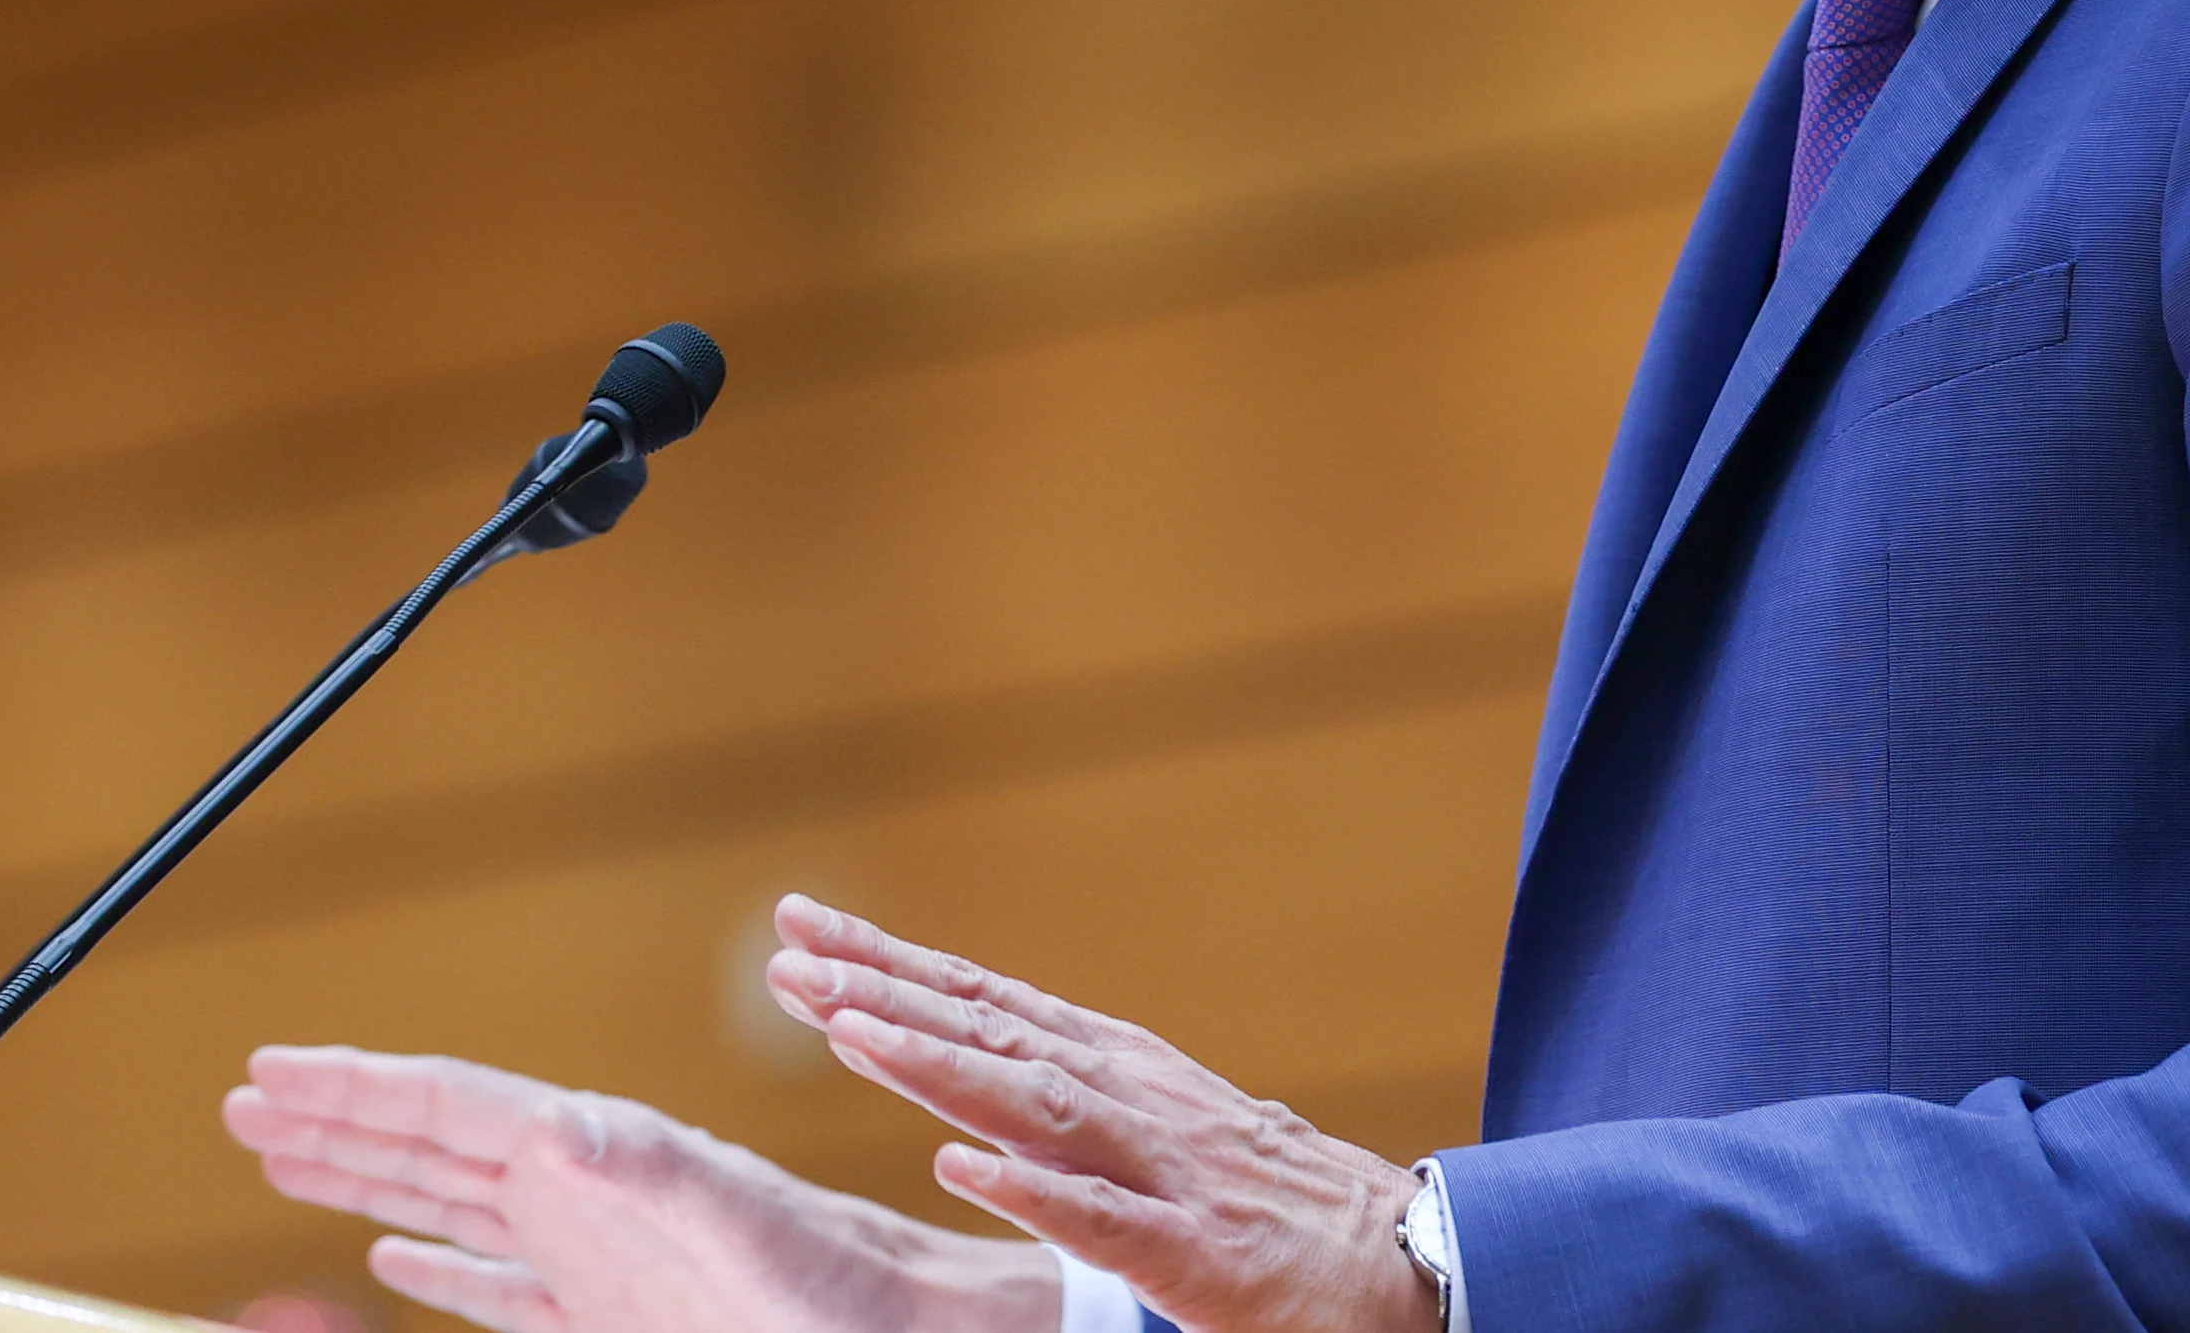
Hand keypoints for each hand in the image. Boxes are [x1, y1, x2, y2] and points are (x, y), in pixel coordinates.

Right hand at [220, 1044, 1055, 1332]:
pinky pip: (495, 1284)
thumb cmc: (828, 1282)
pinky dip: (432, 1263)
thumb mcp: (733, 1216)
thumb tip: (554, 1123)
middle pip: (429, 1142)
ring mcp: (589, 1254)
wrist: (897, 1327)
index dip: (356, 1087)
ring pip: (447, 1203)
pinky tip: (390, 1254)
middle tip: (240, 1100)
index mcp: (592, 1158)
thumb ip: (648, 1168)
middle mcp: (582, 1193)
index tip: (269, 1067)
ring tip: (285, 1155)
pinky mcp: (608, 1315)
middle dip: (335, 1120)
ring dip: (365, 1178)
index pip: (448, 1106)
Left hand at [763, 897, 1436, 1332]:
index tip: (801, 929)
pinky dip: (1032, 1190)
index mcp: (1118, 1070)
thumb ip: (1066, 1105)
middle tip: (786, 955)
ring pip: (1033, 1104)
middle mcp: (1134, 1098)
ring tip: (841, 1030)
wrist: (1403, 1260)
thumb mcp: (1156, 1130)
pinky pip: (1103, 1219)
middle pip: (990, 1033)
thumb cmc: (1266, 1201)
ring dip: (934, 1065)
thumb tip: (957, 1088)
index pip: (984, 1002)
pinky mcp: (1196, 1253)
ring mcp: (1166, 1170)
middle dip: (883, 991)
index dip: (890, 965)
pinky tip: (961, 1170)